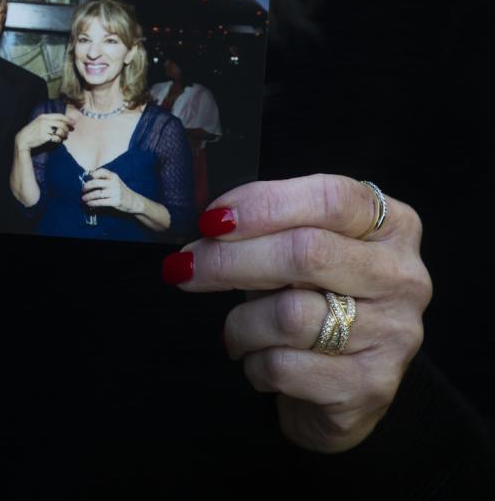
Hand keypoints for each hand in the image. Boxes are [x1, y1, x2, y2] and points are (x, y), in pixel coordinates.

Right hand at [15, 113, 74, 150]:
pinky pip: (56, 138)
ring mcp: (44, 129)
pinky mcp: (44, 137)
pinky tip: (58, 140)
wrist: (23, 139)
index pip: (59, 116)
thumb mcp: (39, 122)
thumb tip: (62, 122)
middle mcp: (44, 121)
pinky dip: (59, 140)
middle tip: (69, 132)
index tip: (73, 122)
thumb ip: (49, 121)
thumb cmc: (32, 131)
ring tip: (64, 137)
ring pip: (60, 131)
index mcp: (44, 116)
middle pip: (61, 124)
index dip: (68, 119)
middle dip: (67, 128)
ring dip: (64, 135)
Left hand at [81, 168, 140, 213]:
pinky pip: (100, 202)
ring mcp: (115, 192)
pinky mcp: (115, 202)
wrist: (133, 201)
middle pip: (96, 182)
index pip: (101, 171)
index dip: (92, 174)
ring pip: (97, 194)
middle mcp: (114, 183)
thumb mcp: (115, 182)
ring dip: (88, 196)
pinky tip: (89, 203)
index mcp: (113, 176)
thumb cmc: (120, 191)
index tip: (87, 178)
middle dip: (87, 186)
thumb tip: (88, 180)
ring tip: (83, 198)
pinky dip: (93, 203)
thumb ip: (104, 179)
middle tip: (82, 190)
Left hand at [163, 174, 430, 452]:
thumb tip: (206, 225)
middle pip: (306, 253)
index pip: (330, 199)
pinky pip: (285, 366)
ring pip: (289, 315)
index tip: (211, 220)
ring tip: (235, 331)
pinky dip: (253, 363)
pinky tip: (259, 361)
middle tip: (184, 268)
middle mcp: (404, 276)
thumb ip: (268, 229)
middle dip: (230, 260)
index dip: (263, 205)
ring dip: (241, 324)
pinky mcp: (371, 386)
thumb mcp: (297, 252)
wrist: (337, 388)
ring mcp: (395, 333)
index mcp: (391, 225)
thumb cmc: (311, 302)